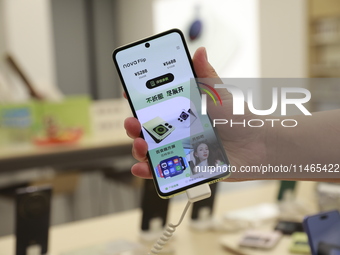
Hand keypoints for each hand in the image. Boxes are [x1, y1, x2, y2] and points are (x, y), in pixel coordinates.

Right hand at [124, 47, 266, 180]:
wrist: (257, 145)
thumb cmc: (238, 118)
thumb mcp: (219, 95)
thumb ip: (206, 75)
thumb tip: (199, 51)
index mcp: (181, 111)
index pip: (154, 105)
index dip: (139, 100)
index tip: (129, 94)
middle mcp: (177, 130)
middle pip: (147, 128)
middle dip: (134, 125)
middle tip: (133, 122)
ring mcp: (179, 149)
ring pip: (150, 150)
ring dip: (138, 147)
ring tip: (141, 143)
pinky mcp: (184, 168)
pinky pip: (162, 170)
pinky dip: (148, 170)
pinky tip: (142, 167)